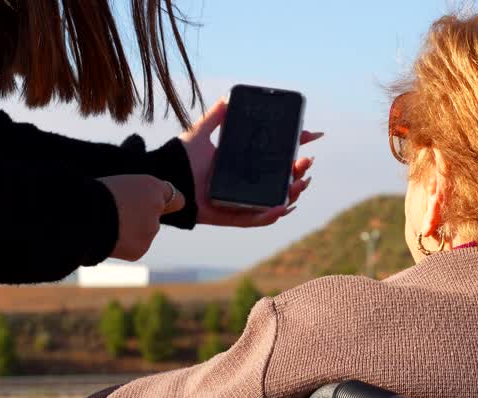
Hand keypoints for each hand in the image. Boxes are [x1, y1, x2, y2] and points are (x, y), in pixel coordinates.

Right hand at [96, 174, 185, 260]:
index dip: (167, 203)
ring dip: (131, 232)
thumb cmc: (93, 194)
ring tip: (108, 224)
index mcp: (152, 186)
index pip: (175, 198)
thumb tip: (152, 207)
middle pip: (154, 218)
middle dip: (140, 218)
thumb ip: (138, 195)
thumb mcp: (119, 183)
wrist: (82, 214)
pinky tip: (109, 237)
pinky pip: (134, 248)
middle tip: (116, 213)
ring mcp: (150, 231)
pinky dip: (123, 245)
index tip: (162, 207)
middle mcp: (157, 208)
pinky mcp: (141, 249)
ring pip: (143, 234)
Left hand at [179, 96, 323, 227]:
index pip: (276, 156)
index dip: (296, 147)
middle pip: (281, 180)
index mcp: (244, 164)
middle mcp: (246, 184)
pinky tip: (283, 206)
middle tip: (307, 161)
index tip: (313, 135)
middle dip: (299, 171)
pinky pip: (255, 219)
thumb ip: (215, 116)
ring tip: (301, 183)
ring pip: (275, 200)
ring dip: (292, 194)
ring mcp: (241, 201)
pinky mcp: (231, 216)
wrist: (164, 180)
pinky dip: (270, 215)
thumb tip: (228, 97)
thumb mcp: (200, 133)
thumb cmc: (180, 160)